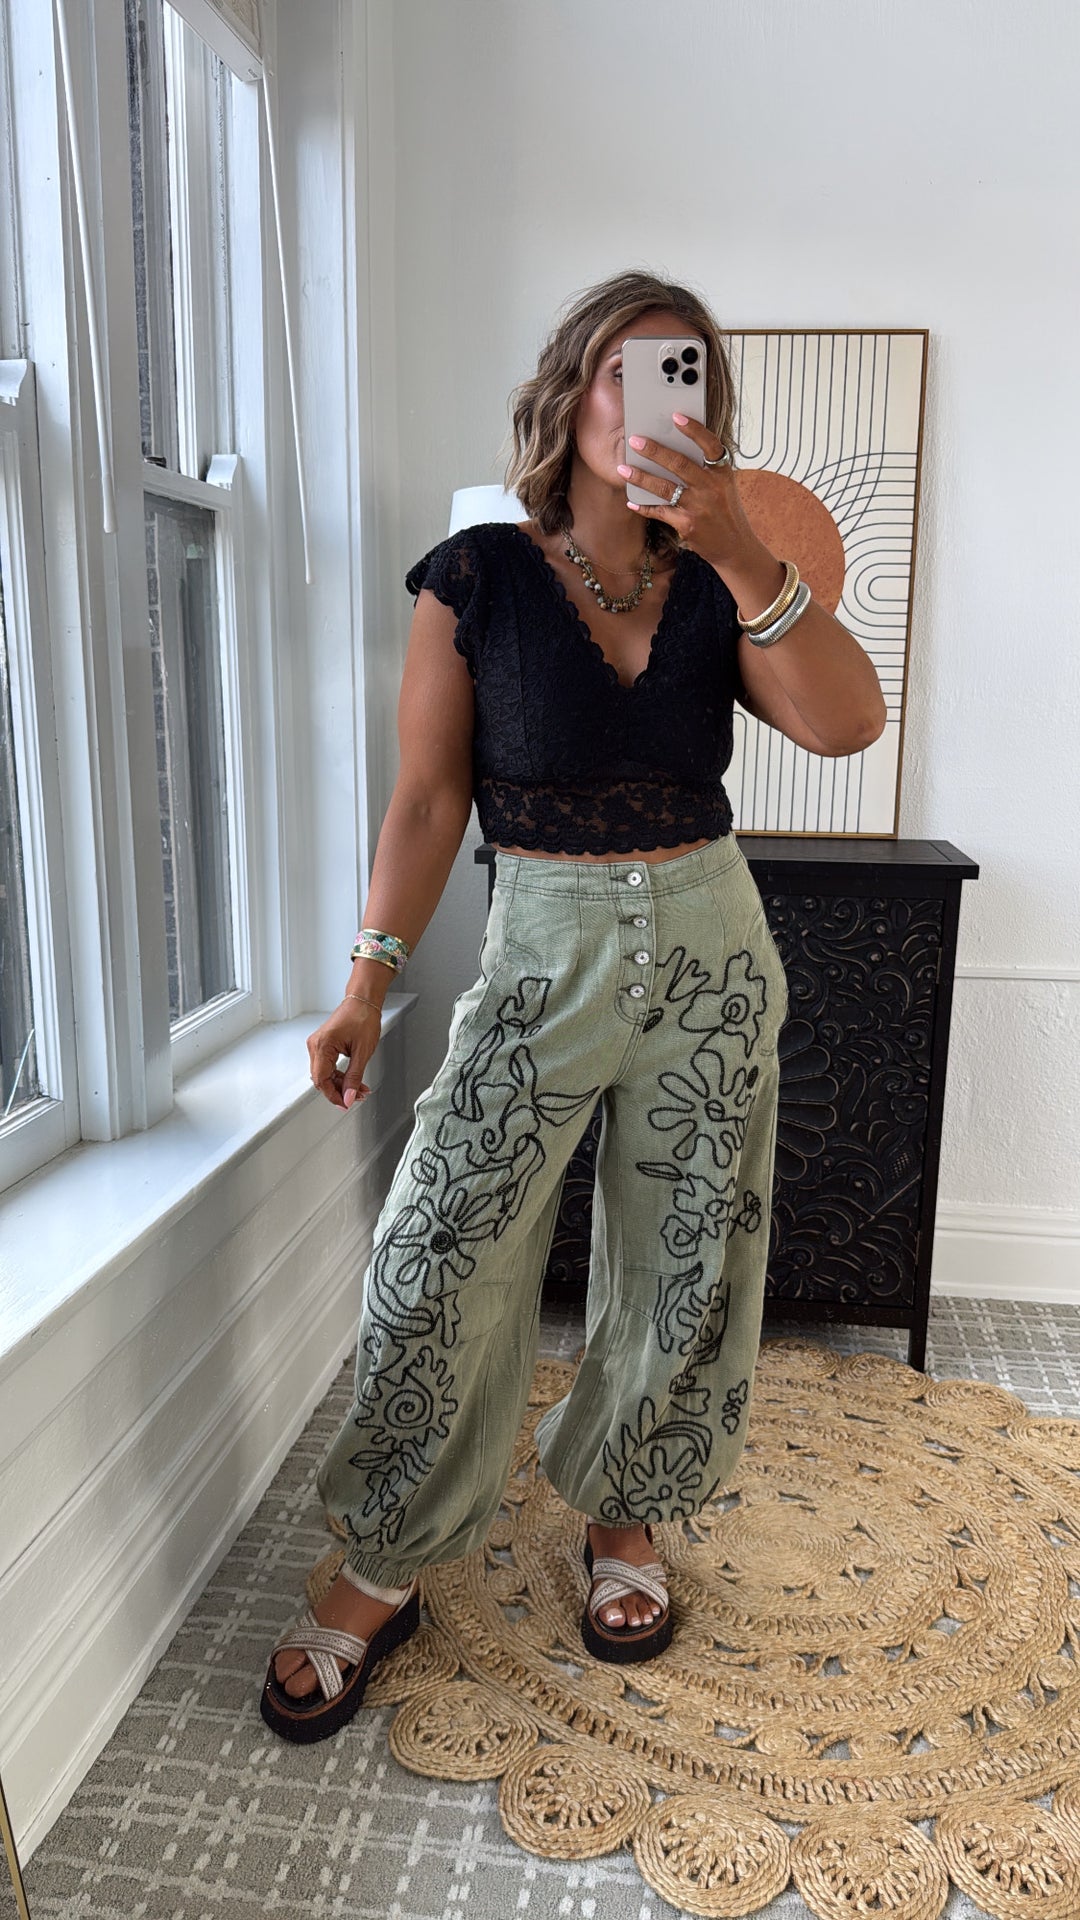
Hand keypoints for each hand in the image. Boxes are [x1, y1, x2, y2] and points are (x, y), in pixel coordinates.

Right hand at [306, 999, 380, 1110]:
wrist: (363, 1001)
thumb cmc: (363, 1017)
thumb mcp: (362, 1052)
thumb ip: (354, 1078)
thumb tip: (349, 1096)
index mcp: (322, 1045)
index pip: (321, 1080)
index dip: (333, 1096)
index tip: (345, 1104)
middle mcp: (316, 1045)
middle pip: (322, 1079)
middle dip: (339, 1091)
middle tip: (356, 1097)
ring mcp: (318, 1044)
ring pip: (325, 1074)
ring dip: (340, 1084)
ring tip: (359, 1089)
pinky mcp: (323, 1044)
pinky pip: (327, 1065)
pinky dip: (339, 1075)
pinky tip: (352, 1080)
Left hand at [616, 415, 759, 572]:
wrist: (734, 545)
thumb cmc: (725, 509)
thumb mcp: (723, 484)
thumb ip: (705, 468)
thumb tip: (671, 449)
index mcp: (722, 472)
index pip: (710, 445)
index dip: (694, 429)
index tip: (676, 416)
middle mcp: (711, 487)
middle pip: (680, 464)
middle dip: (654, 451)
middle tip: (634, 441)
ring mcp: (698, 507)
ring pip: (665, 488)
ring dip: (641, 477)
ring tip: (624, 469)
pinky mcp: (687, 525)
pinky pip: (660, 512)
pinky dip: (644, 507)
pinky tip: (631, 501)